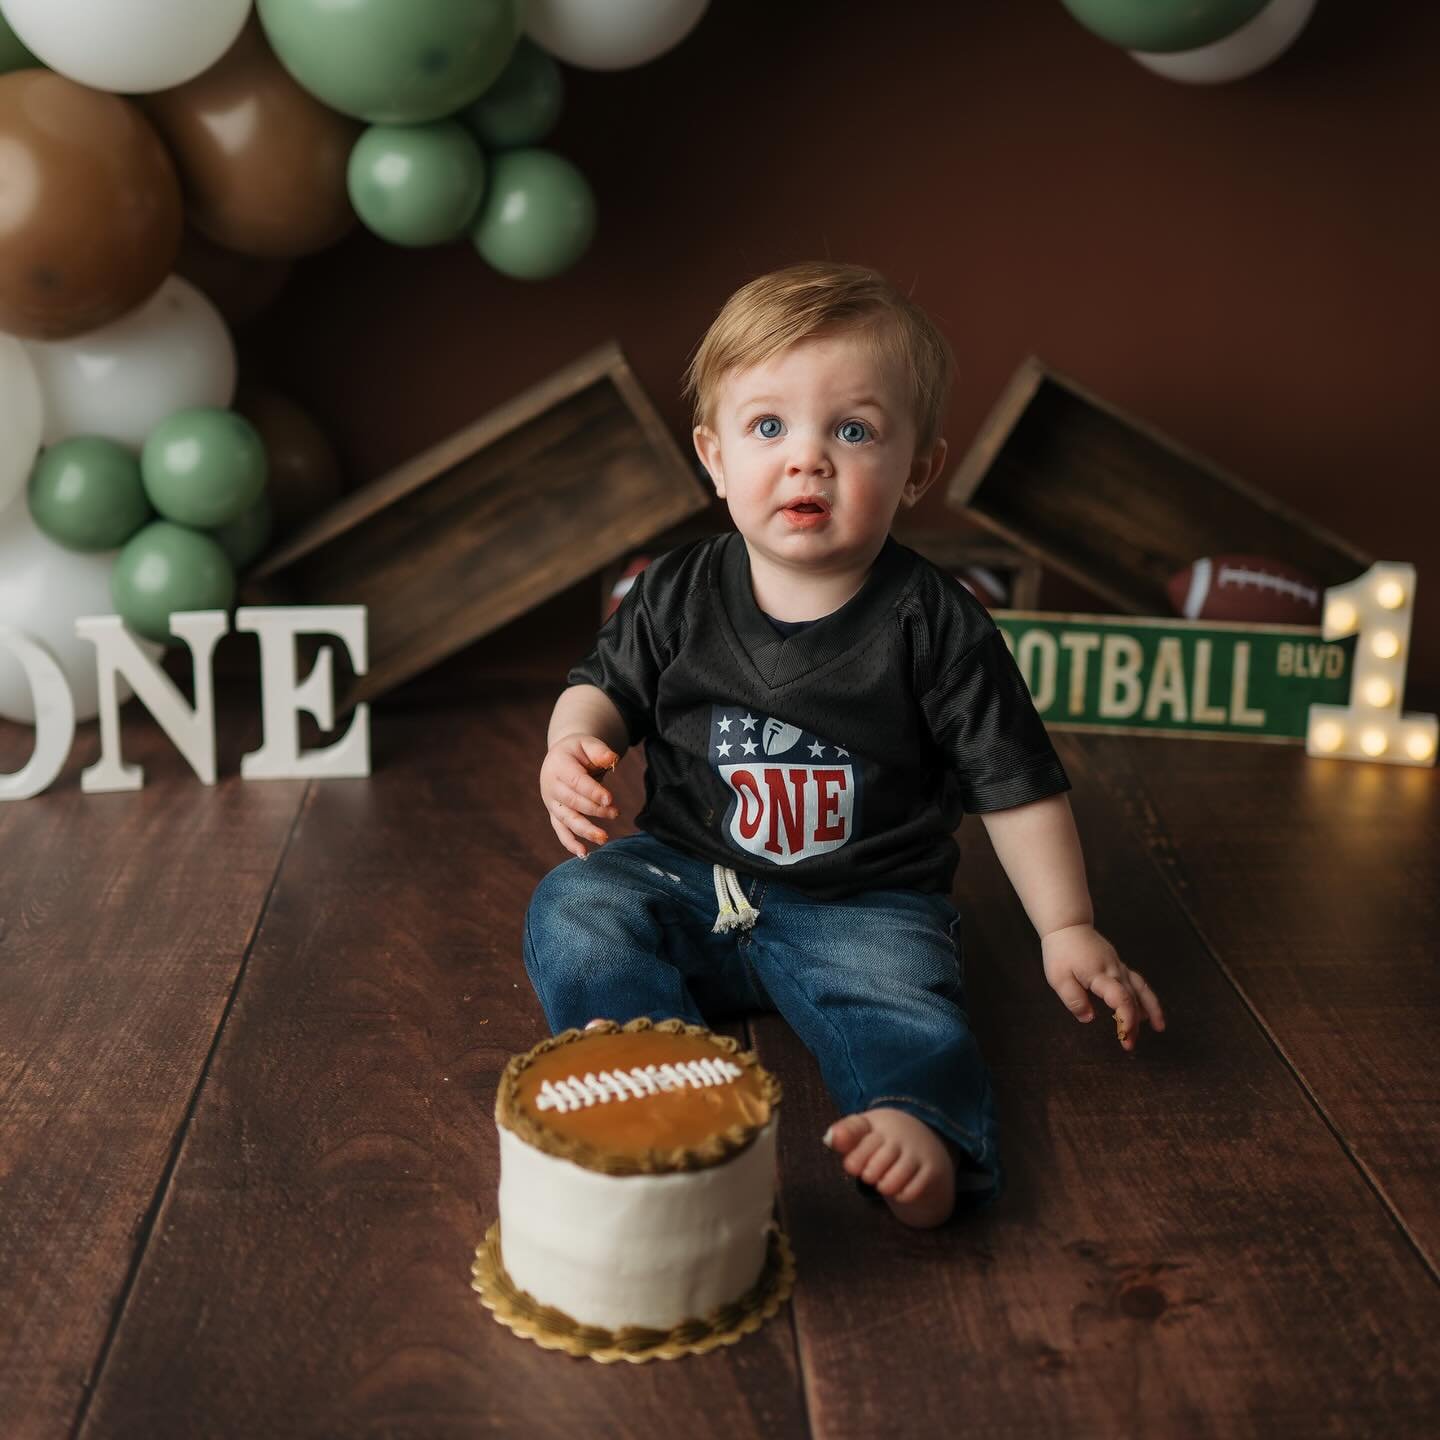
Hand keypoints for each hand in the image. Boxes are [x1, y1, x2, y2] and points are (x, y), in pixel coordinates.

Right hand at [540, 734, 620, 858]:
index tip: (609, 799)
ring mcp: (551, 802)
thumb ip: (600, 751)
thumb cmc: (579, 750)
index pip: (576, 781)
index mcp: (559, 765)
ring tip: (604, 838)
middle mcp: (551, 786)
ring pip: (567, 819)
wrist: (562, 757)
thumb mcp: (588, 743)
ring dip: (585, 830)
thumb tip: (613, 759)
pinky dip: (570, 843)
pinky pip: (561, 830)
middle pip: (573, 802)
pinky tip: (583, 853)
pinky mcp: (555, 814)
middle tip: (616, 813)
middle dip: (595, 809)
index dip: (592, 791)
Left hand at [1042, 923, 1165, 1052]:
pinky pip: (1138, 982)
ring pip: (1141, 989)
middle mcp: (1115, 971)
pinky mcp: (1119, 966)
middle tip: (1128, 1045)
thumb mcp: (1058, 978)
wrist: (1068, 926)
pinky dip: (1146, 997)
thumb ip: (1073, 999)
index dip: (1127, 1019)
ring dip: (1151, 1009)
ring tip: (1159, 1027)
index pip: (1121, 999)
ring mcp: (1119, 967)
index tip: (1125, 1036)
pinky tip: (1147, 1010)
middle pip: (1132, 999)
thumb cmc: (1061, 953)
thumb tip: (1089, 1018)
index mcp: (1100, 975)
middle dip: (1134, 1024)